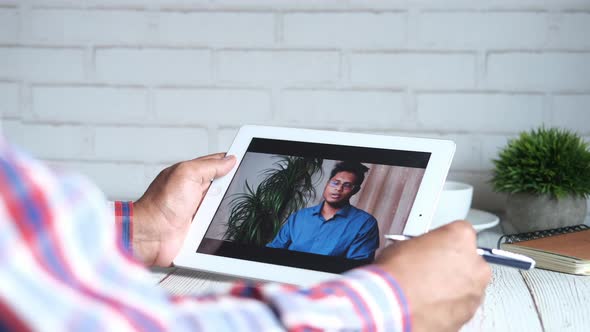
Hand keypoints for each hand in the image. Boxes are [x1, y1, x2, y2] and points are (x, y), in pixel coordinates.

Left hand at [133, 153, 235, 266]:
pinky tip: (224, 225)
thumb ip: (209, 165)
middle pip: (226, 186)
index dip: (232, 161)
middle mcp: (197, 191)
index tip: (248, 159)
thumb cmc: (160, 204)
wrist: (150, 236)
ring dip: (229, 208)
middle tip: (239, 188)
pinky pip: (219, 225)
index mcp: (192, 174)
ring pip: (225, 206)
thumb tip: (230, 159)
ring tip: (227, 208)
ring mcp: (199, 211)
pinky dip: (223, 225)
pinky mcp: (201, 229)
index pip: (218, 164)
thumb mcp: (186, 174)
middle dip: (234, 187)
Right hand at [376, 221, 490, 331]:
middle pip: (469, 260)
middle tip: (429, 270)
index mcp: (461, 238)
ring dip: (452, 286)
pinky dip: (450, 305)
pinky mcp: (470, 312)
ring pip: (468, 285)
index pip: (459, 232)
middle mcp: (475, 263)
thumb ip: (423, 247)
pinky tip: (429, 304)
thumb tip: (419, 252)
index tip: (434, 249)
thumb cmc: (397, 276)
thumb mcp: (403, 245)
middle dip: (452, 265)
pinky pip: (462, 304)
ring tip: (426, 290)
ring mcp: (475, 291)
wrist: (393, 307)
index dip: (443, 241)